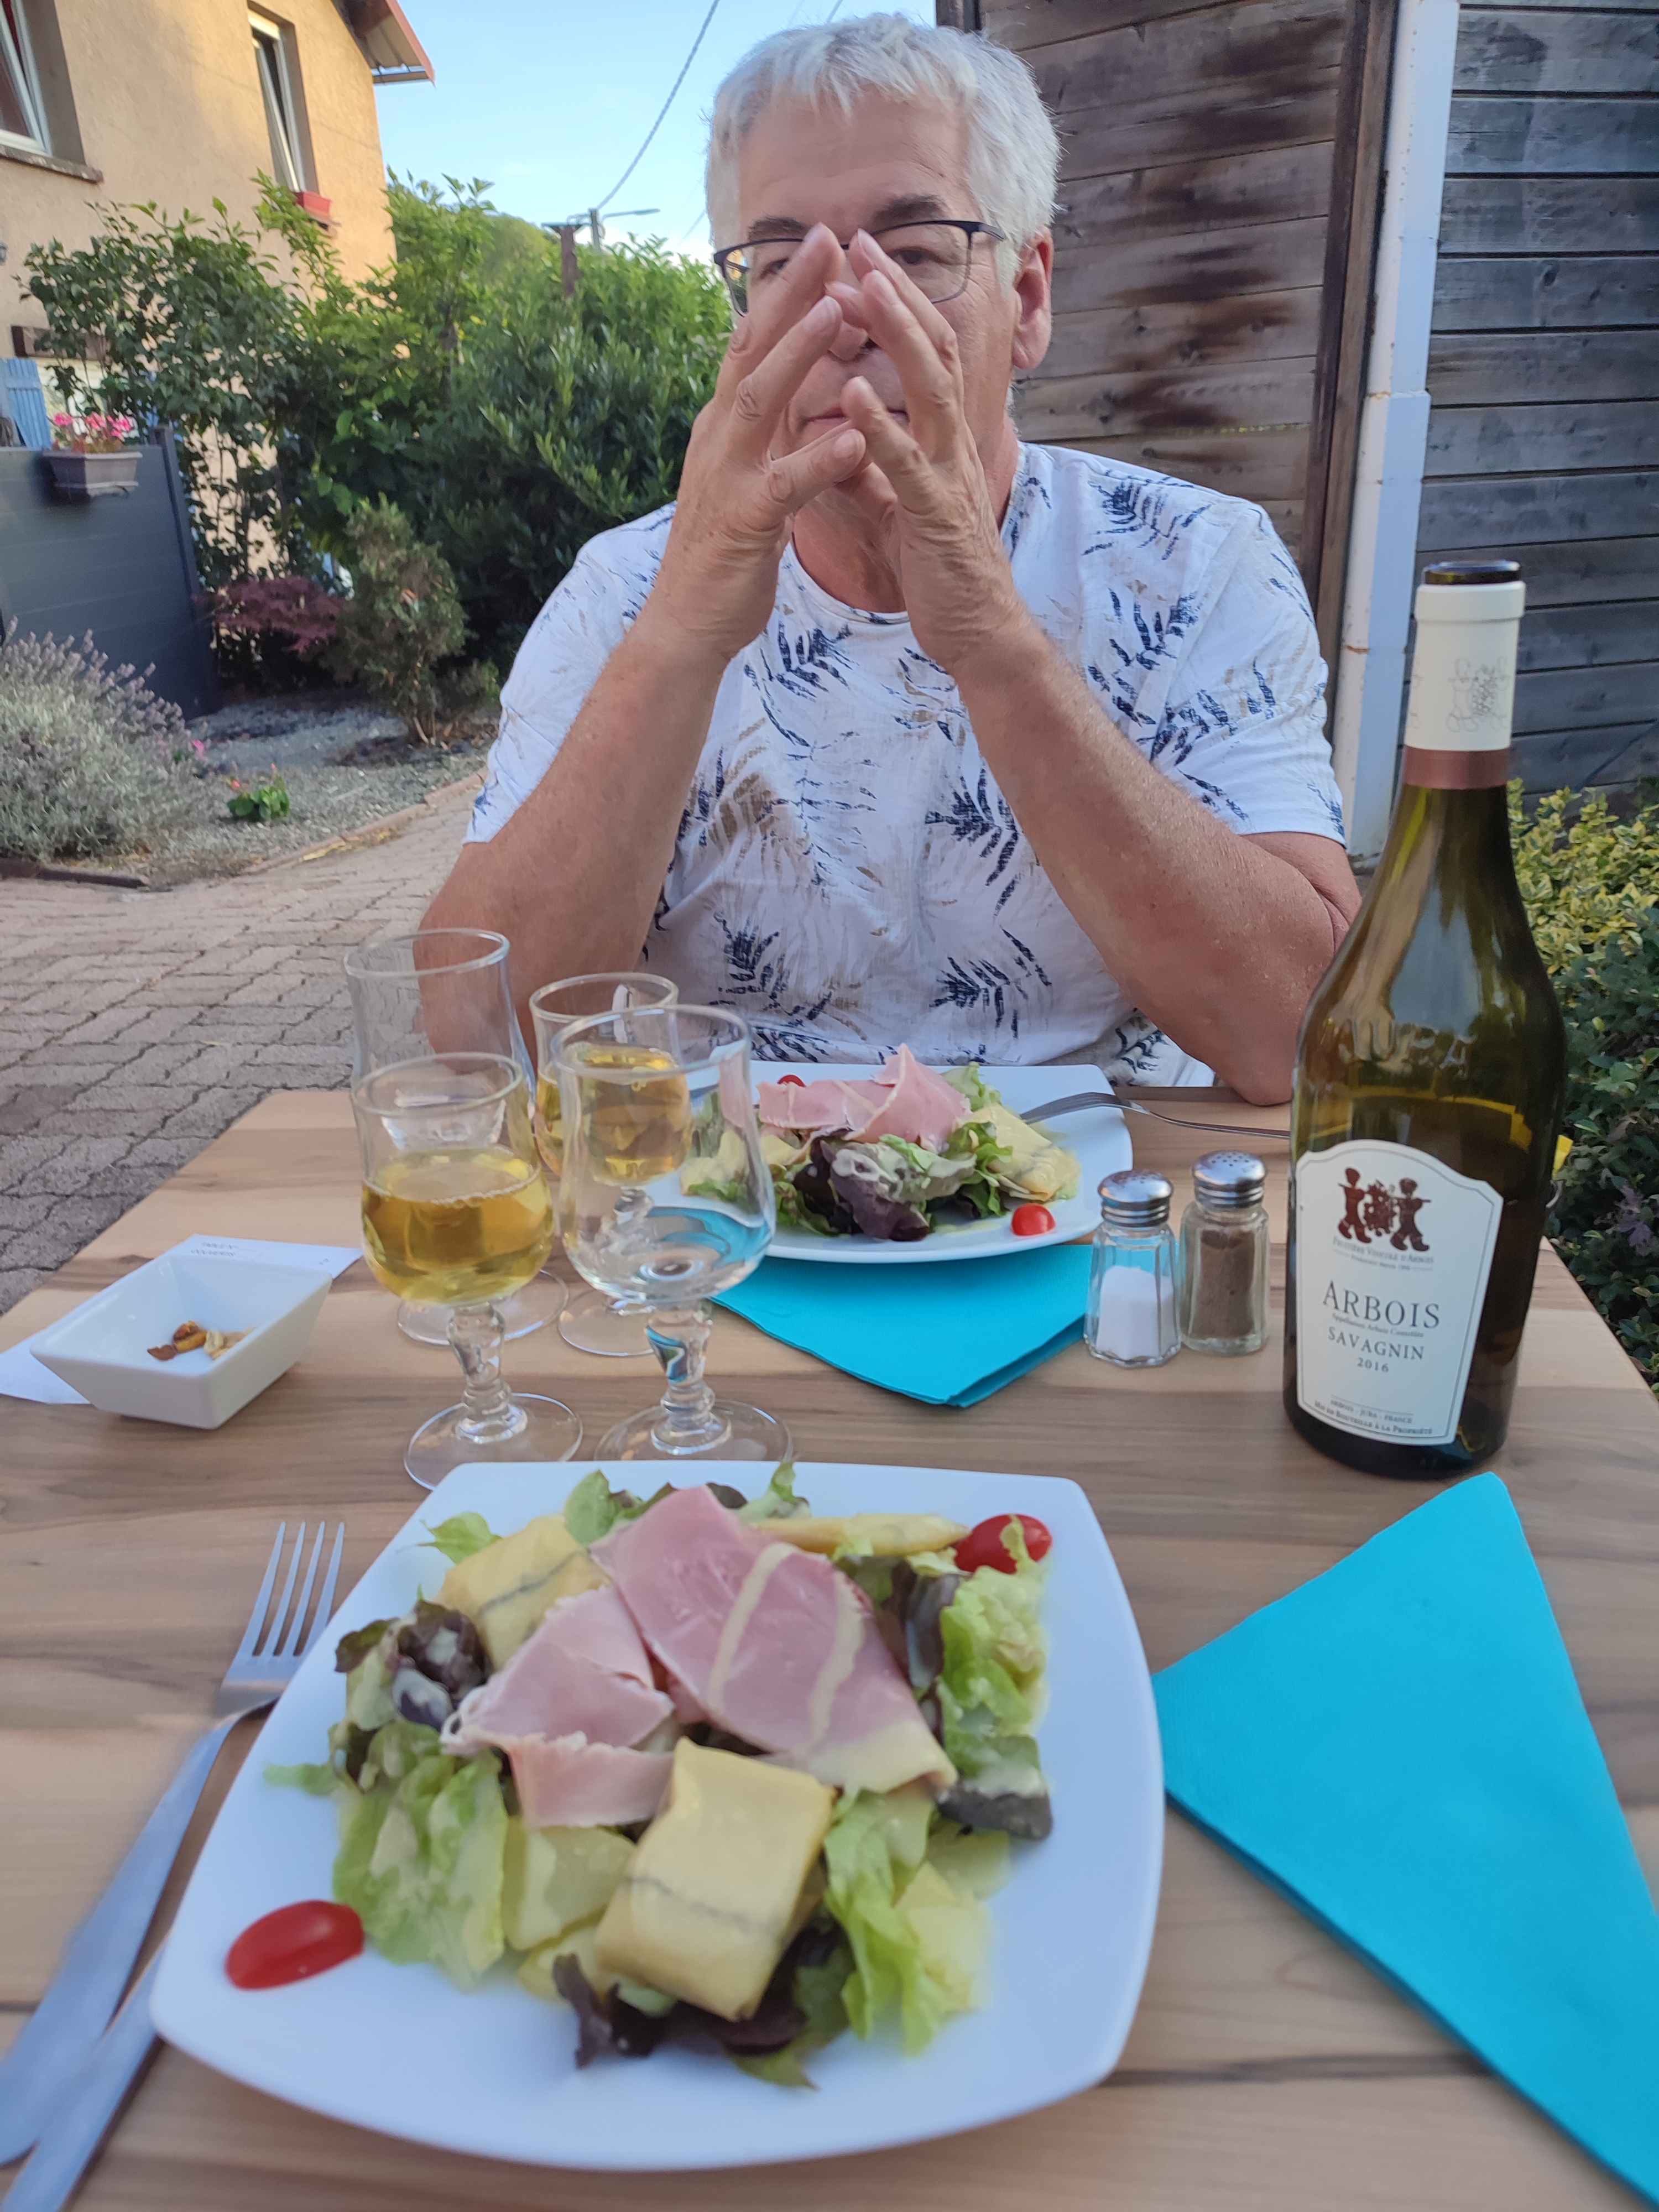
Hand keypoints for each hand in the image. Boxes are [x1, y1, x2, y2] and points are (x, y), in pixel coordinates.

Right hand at [645, 226, 868, 667]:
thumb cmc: (725, 551)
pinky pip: (785, 486)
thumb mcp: (747, 473)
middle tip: (828, 239)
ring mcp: (727, 476)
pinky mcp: (745, 523)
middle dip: (790, 293)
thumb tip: (784, 382)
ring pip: (761, 401)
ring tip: (840, 312)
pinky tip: (854, 438)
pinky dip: (819, 460)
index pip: (754, 341)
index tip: (822, 241)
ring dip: (800, 354)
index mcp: (724, 424)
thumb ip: (765, 429)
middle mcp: (719, 437)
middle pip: (752, 349)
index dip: (786, 290)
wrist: (687, 621)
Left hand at [827, 234, 1033, 680]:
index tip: (855, 260)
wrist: (975, 632)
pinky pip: (906, 463)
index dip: (891, 305)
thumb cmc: (939, 571)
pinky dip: (878, 425)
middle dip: (895, 293)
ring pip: (927, 388)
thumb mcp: (899, 507)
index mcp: (938, 438)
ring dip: (894, 336)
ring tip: (862, 289)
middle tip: (859, 241)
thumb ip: (875, 472)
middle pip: (929, 349)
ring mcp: (947, 475)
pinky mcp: (935, 516)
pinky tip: (849, 392)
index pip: (918, 354)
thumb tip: (845, 445)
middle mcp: (950, 444)